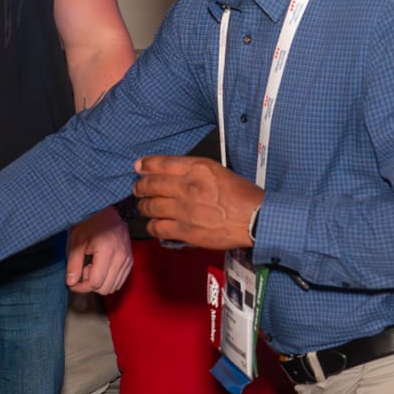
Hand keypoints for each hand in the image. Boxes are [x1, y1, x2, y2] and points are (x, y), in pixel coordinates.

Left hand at [67, 206, 133, 293]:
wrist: (108, 209)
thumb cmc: (90, 221)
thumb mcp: (75, 240)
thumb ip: (73, 264)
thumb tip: (71, 283)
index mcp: (107, 251)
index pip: (95, 283)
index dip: (81, 287)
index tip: (72, 283)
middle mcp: (121, 257)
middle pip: (105, 288)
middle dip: (90, 285)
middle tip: (82, 270)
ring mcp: (128, 259)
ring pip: (113, 287)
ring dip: (100, 282)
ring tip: (91, 267)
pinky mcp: (130, 261)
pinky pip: (119, 281)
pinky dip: (108, 279)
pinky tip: (100, 267)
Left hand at [132, 155, 263, 250]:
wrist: (254, 218)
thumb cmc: (241, 195)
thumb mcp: (218, 170)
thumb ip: (194, 169)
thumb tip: (172, 171)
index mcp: (198, 169)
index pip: (163, 163)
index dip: (147, 165)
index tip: (139, 166)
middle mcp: (188, 187)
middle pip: (152, 184)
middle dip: (140, 187)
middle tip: (138, 188)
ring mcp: (185, 210)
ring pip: (151, 206)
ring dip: (144, 206)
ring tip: (144, 206)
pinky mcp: (186, 230)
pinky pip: (158, 228)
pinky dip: (152, 226)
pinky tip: (154, 224)